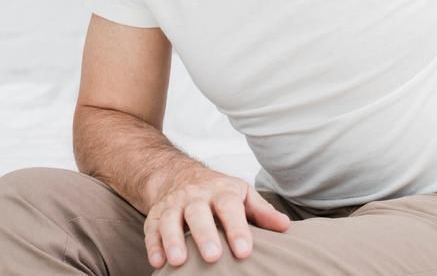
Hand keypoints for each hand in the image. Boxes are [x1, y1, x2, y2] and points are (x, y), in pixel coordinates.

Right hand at [143, 167, 290, 268]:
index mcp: (221, 191)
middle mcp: (195, 196)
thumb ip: (261, 212)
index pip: (229, 207)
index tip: (245, 252)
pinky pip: (151, 228)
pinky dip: (153, 245)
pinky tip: (158, 262)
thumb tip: (285, 226)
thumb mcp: (241, 195)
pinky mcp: (155, 215)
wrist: (178, 174)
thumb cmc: (218, 192)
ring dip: (173, 240)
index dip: (237, 229)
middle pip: (198, 212)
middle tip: (213, 256)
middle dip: (204, 234)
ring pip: (170, 219)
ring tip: (179, 262)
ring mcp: (173, 204)